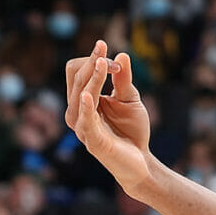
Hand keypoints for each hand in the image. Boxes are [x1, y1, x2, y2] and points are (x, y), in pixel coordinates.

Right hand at [65, 41, 151, 189]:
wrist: (140, 161)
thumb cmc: (131, 130)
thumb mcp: (129, 100)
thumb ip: (123, 80)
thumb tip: (122, 54)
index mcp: (81, 100)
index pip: (76, 71)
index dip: (93, 59)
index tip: (111, 53)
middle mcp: (75, 111)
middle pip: (76, 78)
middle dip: (93, 63)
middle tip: (112, 58)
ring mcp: (82, 126)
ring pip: (81, 93)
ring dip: (94, 77)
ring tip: (105, 64)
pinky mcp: (92, 140)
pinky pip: (85, 121)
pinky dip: (86, 106)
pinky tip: (89, 95)